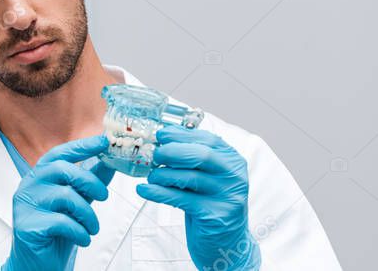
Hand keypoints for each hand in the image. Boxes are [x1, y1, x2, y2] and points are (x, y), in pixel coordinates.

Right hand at [3, 135, 114, 270]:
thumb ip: (89, 182)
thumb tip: (111, 162)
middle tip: (104, 196)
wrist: (37, 263)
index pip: (59, 154)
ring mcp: (26, 205)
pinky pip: (62, 222)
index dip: (82, 146)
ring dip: (87, 214)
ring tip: (92, 228)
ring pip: (65, 196)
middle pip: (62, 169)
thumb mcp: (76, 203)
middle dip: (90, 181)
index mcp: (39, 176)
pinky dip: (79, 232)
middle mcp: (29, 186)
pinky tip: (82, 239)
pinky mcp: (27, 225)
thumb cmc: (56, 231)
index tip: (104, 141)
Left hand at [136, 126, 260, 270]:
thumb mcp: (204, 178)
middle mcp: (234, 176)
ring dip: (162, 175)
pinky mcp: (215, 215)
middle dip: (172, 152)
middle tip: (154, 155)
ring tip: (151, 177)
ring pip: (189, 177)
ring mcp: (227, 196)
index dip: (181, 135)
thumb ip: (190, 159)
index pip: (208, 140)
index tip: (161, 135)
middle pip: (201, 155)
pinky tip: (143, 190)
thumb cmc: (209, 205)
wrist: (226, 243)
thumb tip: (163, 137)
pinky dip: (158, 193)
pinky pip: (181, 199)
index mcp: (232, 161)